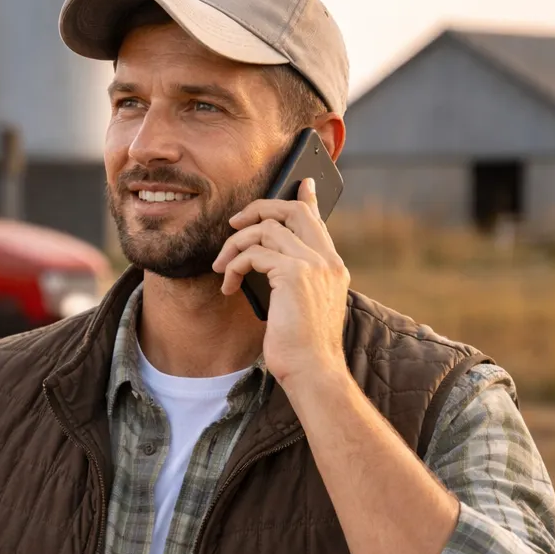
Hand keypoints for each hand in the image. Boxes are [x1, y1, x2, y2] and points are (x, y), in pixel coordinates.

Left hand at [213, 178, 349, 392]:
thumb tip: (269, 265)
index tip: (302, 182)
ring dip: (235, 245)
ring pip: (266, 229)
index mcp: (333, 267)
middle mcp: (327, 260)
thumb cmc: (303, 349)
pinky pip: (254, 253)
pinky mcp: (294, 274)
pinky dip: (234, 265)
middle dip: (258, 210)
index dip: (307, 198)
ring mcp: (313, 265)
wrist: (313, 371)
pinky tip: (228, 286)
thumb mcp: (303, 308)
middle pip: (292, 211)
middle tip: (233, 224)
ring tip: (222, 268)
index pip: (318, 221)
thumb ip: (295, 281)